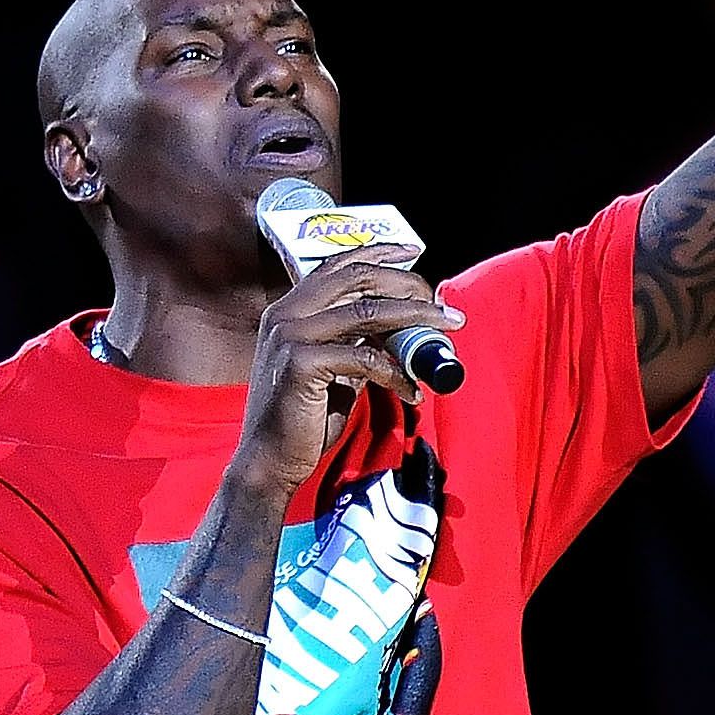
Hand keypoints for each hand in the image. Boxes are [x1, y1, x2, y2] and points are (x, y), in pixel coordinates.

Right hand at [234, 243, 463, 495]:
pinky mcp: (301, 363)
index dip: (377, 252)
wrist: (269, 461)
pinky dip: (396, 373)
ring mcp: (291, 335)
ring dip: (415, 319)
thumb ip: (354, 342)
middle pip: (358, 278)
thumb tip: (396, 329)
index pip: (337, 265)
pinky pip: (365, 358)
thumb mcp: (332, 370)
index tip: (413, 252)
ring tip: (445, 329)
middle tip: (441, 305)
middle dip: (407, 285)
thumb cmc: (302, 419)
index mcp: (289, 309)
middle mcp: (286, 313)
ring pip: (367, 312)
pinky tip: (411, 390)